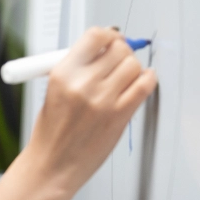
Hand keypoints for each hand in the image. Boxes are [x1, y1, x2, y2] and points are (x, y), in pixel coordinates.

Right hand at [25, 26, 156, 193]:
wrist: (53, 166)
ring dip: (133, 66)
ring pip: (133, 65)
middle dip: (122, 50)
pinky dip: (148, 79)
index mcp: (63, 74)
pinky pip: (144, 86)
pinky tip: (144, 79)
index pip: (95, 36)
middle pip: (118, 49)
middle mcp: (84, 84)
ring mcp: (103, 100)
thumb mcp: (54, 90)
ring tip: (127, 74)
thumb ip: (78, 68)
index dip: (108, 34)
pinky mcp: (119, 116)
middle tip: (121, 57)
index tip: (112, 38)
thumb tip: (103, 49)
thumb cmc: (51, 133)